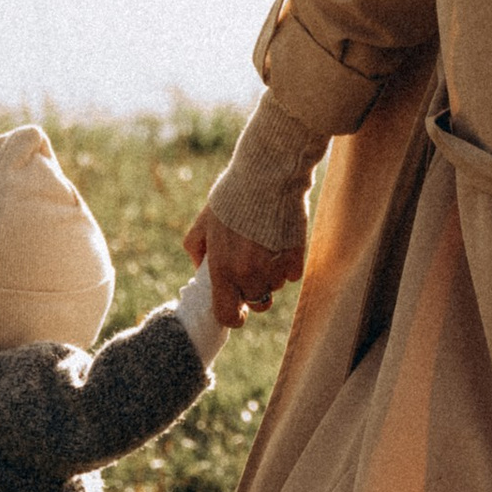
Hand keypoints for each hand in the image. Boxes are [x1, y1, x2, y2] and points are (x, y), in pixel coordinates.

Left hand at [184, 205, 300, 331]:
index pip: (226, 315)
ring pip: (275, 287)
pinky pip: (292, 274)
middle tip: (252, 266)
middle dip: (254, 289)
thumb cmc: (231, 197)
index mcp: (222, 269)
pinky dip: (287, 263)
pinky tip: (280, 241)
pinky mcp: (296, 258)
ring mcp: (274, 267)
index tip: (238, 309)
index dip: (233, 316)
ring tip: (266, 245)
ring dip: (271, 274)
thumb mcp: (203, 222)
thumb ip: (196, 250)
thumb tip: (201, 269)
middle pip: (257, 302)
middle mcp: (248, 274)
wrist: (266, 174)